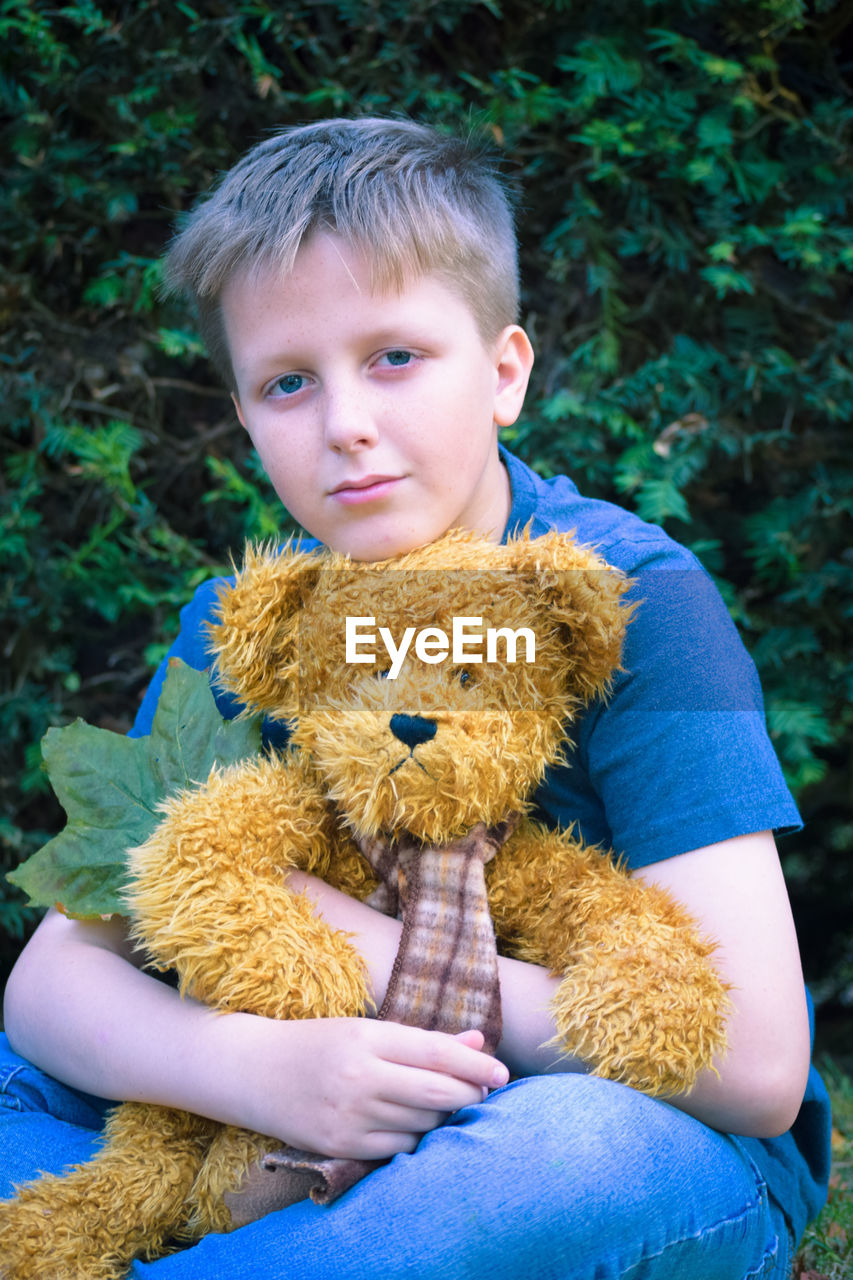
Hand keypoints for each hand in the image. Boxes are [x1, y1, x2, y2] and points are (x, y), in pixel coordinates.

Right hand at [216, 1015, 508, 1159]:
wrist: (255, 1071)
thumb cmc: (319, 1044)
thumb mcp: (367, 1030)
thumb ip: (423, 1039)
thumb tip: (478, 1039)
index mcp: (368, 1037)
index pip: (437, 1052)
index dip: (476, 1064)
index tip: (502, 1071)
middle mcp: (360, 1076)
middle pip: (437, 1091)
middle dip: (470, 1093)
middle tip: (484, 1091)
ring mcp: (349, 1114)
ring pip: (422, 1122)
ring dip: (442, 1115)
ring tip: (443, 1102)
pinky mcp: (340, 1145)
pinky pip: (397, 1146)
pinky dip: (414, 1136)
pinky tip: (413, 1122)